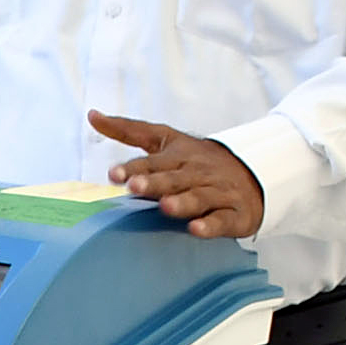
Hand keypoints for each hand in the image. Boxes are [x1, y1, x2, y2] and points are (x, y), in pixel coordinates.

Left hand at [90, 111, 265, 238]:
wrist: (253, 172)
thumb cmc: (196, 160)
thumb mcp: (165, 140)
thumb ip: (129, 131)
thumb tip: (92, 115)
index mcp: (179, 156)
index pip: (154, 162)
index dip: (134, 168)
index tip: (113, 175)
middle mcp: (197, 174)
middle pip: (174, 179)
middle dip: (155, 182)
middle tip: (135, 186)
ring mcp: (217, 193)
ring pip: (198, 197)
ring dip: (182, 202)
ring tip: (165, 206)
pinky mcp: (233, 214)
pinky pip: (222, 220)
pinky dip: (211, 225)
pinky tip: (196, 229)